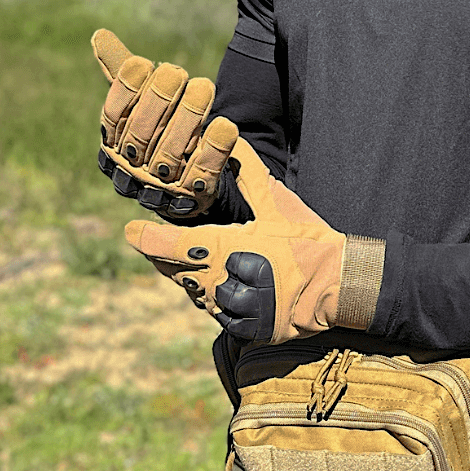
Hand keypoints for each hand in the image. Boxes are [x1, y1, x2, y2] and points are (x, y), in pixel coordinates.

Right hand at [91, 28, 238, 220]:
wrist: (188, 183)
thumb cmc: (160, 133)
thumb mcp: (143, 102)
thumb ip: (124, 72)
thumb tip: (99, 34)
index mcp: (115, 142)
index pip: (114, 117)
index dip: (125, 91)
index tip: (143, 62)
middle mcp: (133, 167)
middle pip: (140, 134)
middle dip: (159, 100)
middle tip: (178, 71)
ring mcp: (163, 186)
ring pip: (172, 154)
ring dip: (189, 117)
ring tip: (206, 85)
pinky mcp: (195, 196)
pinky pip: (203, 174)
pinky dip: (214, 150)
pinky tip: (226, 124)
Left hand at [124, 138, 385, 343]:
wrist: (339, 284)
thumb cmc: (308, 239)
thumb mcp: (278, 203)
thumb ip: (249, 172)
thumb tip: (231, 139)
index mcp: (232, 247)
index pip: (178, 245)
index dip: (150, 240)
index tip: (130, 231)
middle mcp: (228, 281)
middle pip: (180, 272)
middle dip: (171, 258)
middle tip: (163, 244)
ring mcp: (236, 310)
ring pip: (199, 296)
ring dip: (200, 281)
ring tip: (221, 265)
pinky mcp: (246, 332)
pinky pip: (220, 317)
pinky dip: (222, 303)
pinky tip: (236, 287)